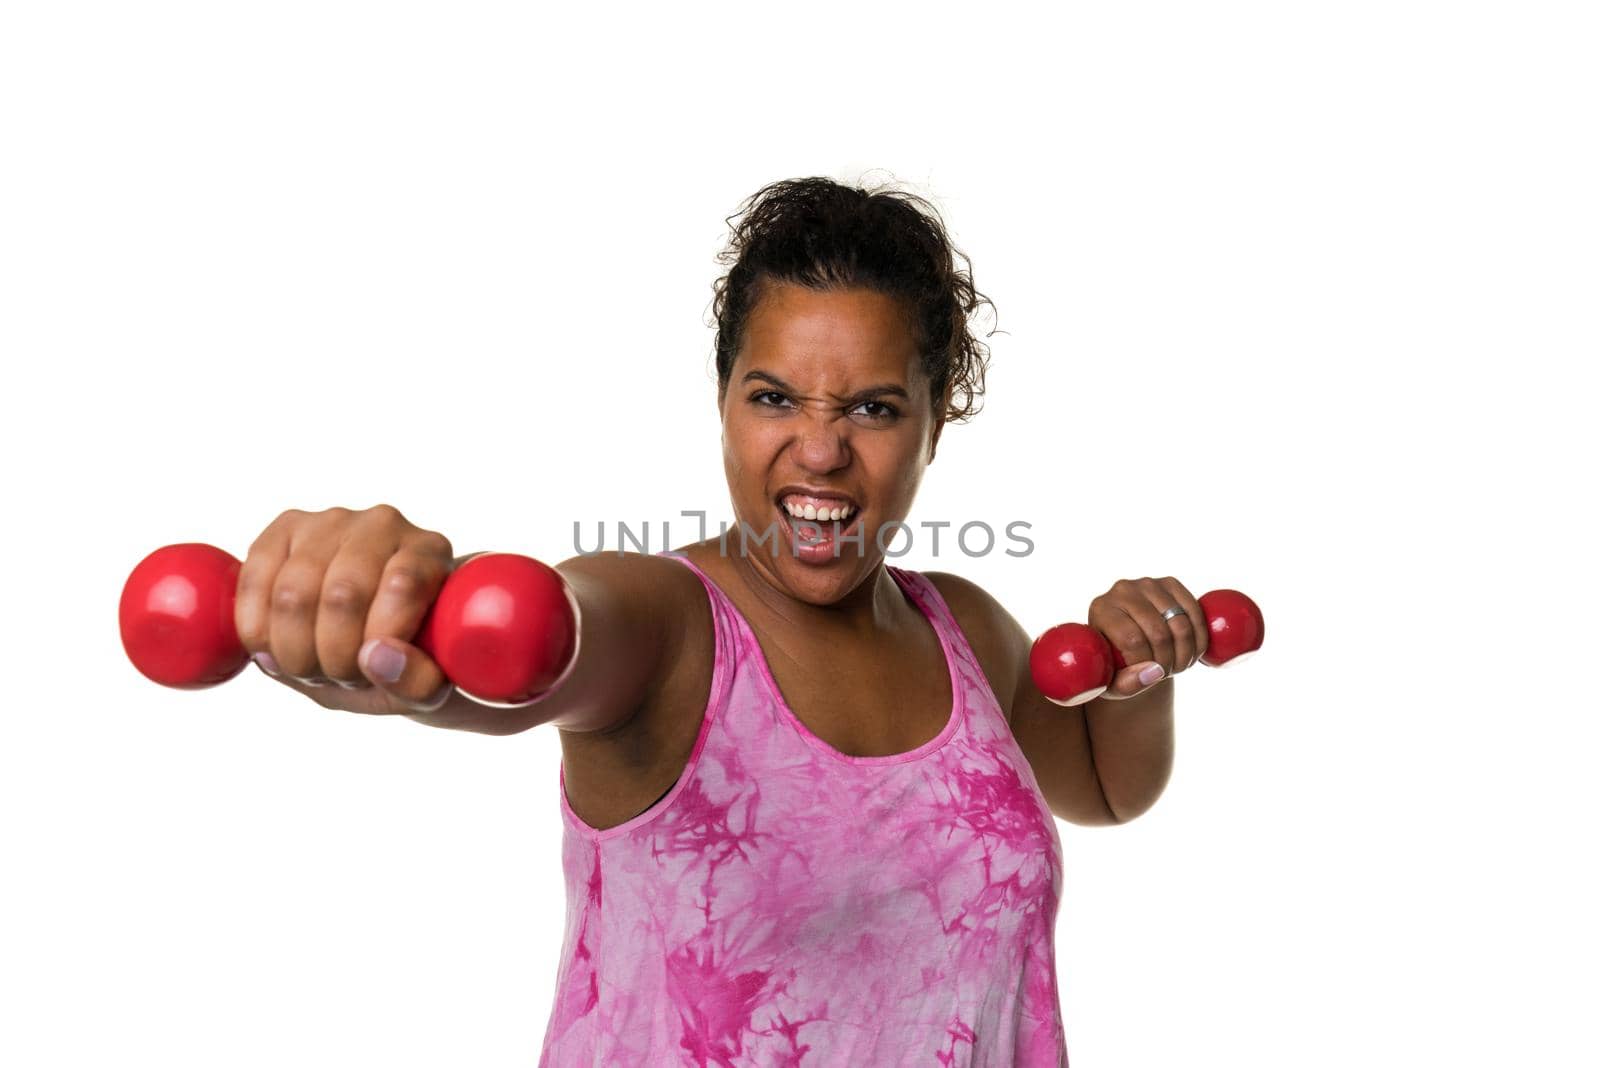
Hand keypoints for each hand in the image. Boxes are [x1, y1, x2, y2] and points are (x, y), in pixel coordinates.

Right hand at [234, 505, 458, 714]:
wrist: (368, 638)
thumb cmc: (402, 658)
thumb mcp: (422, 687)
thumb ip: (416, 682)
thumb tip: (378, 657)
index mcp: (430, 552)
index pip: (402, 586)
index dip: (377, 641)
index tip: (371, 673)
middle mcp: (383, 524)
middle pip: (342, 594)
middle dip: (333, 658)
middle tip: (339, 677)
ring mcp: (330, 521)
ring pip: (294, 593)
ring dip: (294, 652)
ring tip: (311, 666)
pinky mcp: (284, 529)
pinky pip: (254, 581)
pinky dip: (257, 631)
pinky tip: (274, 651)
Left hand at [1087, 576, 1207, 699]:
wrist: (1128, 641)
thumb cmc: (1115, 665)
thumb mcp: (1112, 683)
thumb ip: (1126, 684)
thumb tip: (1154, 672)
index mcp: (1101, 610)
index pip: (1132, 640)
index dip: (1147, 663)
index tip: (1149, 674)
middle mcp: (1122, 590)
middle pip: (1159, 633)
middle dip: (1169, 661)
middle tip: (1167, 673)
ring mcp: (1148, 584)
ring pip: (1180, 625)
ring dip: (1186, 653)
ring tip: (1178, 665)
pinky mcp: (1170, 583)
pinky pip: (1195, 614)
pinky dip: (1200, 638)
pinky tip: (1191, 651)